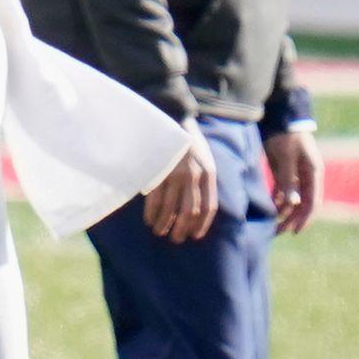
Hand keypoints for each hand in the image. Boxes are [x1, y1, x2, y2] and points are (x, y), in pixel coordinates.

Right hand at [143, 120, 217, 242]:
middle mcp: (194, 176)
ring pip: (171, 208)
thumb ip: (205, 180)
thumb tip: (201, 206)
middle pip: (190, 211)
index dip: (202, 224)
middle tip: (176, 239)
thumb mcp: (205, 159)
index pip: (209, 207)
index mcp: (208, 174)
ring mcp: (175, 175)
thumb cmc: (189, 142)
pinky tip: (149, 220)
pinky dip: (152, 213)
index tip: (195, 236)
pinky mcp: (158, 172)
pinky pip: (155, 199)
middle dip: (183, 228)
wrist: (172, 119)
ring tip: (160, 232)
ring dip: (165, 224)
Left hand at [264, 127, 322, 234]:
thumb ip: (288, 179)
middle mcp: (307, 176)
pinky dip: (277, 200)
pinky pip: (283, 190)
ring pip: (292, 198)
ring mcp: (296, 173)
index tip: (294, 231)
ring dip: (283, 211)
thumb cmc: (284, 135)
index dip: (304, 218)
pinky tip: (269, 209)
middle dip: (291, 219)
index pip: (312, 202)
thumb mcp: (285, 157)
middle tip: (278, 232)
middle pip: (302, 203)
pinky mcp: (284, 170)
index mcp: (313, 173)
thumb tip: (292, 203)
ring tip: (271, 225)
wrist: (279, 117)